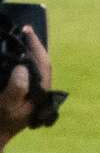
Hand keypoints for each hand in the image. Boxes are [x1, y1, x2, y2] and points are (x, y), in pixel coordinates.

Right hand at [0, 28, 50, 147]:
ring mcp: (32, 92)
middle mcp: (40, 90)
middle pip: (42, 62)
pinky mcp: (24, 94)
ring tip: (21, 37)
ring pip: (36, 67)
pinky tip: (15, 55)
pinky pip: (26, 73)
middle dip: (35, 45)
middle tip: (25, 29)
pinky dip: (22, 62)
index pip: (43, 64)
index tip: (27, 30)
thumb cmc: (0, 123)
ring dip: (30, 52)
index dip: (36, 46)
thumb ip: (17, 89)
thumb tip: (23, 67)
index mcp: (40, 93)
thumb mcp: (6, 107)